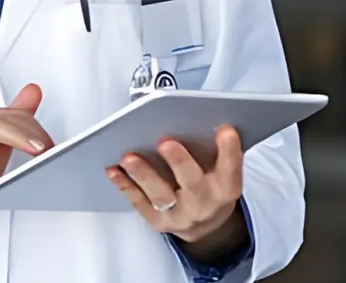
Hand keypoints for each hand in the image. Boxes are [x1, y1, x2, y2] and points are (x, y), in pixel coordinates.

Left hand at [107, 124, 246, 261]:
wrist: (207, 227)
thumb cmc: (209, 186)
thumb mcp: (220, 172)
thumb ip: (212, 151)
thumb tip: (192, 117)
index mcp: (225, 188)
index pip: (231, 168)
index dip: (229, 149)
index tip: (224, 129)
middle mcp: (205, 204)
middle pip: (192, 183)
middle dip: (179, 162)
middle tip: (165, 142)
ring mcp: (181, 215)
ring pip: (161, 195)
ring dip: (144, 174)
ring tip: (128, 157)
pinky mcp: (159, 222)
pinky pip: (140, 203)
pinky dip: (125, 185)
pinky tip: (114, 170)